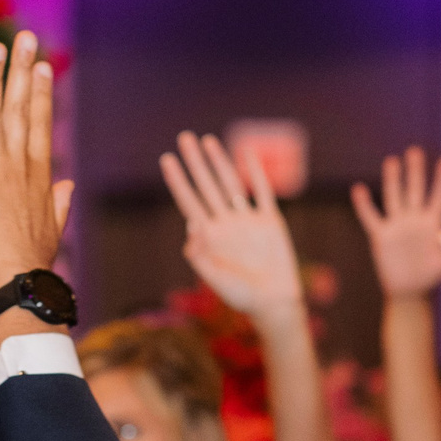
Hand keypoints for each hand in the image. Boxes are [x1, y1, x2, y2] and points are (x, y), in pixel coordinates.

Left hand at [0, 32, 73, 291]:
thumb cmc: (33, 261)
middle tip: (25, 38)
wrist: (17, 279)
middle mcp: (20, 165)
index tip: (42, 66)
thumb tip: (66, 186)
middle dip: (23, 71)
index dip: (40, 93)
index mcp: (40, 175)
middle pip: (22, 109)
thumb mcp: (53, 228)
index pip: (40, 124)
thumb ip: (59, 203)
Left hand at [163, 132, 304, 319]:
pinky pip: (262, 191)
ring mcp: (247, 220)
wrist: (273, 302)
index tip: (167, 160)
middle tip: (183, 137)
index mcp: (209, 236)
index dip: (177, 180)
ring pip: (230, 184)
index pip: (189, 201)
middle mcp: (226, 224)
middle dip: (195, 162)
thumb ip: (200, 256)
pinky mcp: (270, 221)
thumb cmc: (242, 297)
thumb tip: (191, 226)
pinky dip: (256, 172)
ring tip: (207, 140)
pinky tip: (248, 153)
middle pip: (206, 186)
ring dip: (219, 161)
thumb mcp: (215, 279)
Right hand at [352, 146, 440, 299]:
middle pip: (415, 190)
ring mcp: (397, 226)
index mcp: (432, 223)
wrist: (409, 291)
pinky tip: (359, 189)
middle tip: (416, 151)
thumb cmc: (431, 275)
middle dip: (416, 172)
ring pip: (394, 198)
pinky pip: (371, 218)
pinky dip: (364, 205)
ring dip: (393, 180)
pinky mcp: (381, 236)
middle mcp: (414, 219)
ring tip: (392, 160)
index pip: (439, 197)